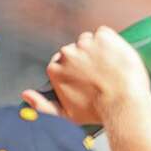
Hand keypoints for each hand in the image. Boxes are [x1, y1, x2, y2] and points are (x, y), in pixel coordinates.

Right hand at [32, 26, 150, 124]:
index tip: (87, 78)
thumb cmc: (98, 113)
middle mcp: (67, 53)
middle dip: (86, 59)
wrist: (124, 105)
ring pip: (90, 41)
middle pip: (76, 50)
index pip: (63, 62)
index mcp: (55, 68)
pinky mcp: (104, 36)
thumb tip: (26, 95)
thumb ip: (43, 106)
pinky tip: (116, 58)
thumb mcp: (67, 116)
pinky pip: (105, 34)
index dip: (76, 70)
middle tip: (101, 74)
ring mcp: (86, 43)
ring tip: (110, 68)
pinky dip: (111, 42)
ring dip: (98, 50)